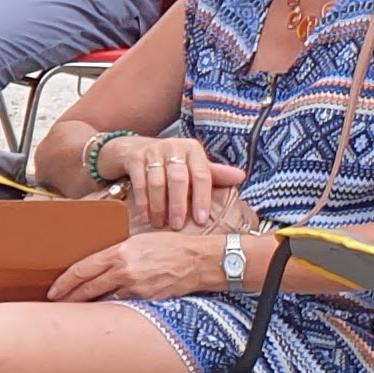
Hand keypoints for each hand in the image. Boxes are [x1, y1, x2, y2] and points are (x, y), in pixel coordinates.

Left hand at [48, 229, 212, 304]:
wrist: (199, 260)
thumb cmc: (171, 247)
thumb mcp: (139, 242)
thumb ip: (117, 253)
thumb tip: (99, 266)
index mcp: (120, 252)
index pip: (82, 269)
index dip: (64, 282)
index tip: (53, 291)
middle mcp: (124, 270)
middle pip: (88, 288)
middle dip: (69, 298)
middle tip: (56, 306)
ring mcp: (136, 288)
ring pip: (103, 301)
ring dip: (88, 307)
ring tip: (75, 312)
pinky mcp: (147, 301)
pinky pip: (122, 308)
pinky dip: (110, 311)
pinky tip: (102, 315)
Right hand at [102, 134, 246, 233]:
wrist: (132, 148)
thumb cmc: (169, 162)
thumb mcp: (192, 165)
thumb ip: (214, 173)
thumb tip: (241, 176)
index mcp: (193, 149)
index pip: (203, 175)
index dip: (202, 199)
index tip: (201, 220)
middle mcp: (174, 146)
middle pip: (179, 179)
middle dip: (179, 205)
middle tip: (178, 226)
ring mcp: (152, 151)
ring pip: (157, 182)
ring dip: (159, 206)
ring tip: (160, 224)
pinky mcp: (134, 158)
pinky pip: (140, 182)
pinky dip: (143, 202)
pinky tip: (146, 216)